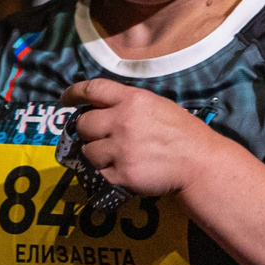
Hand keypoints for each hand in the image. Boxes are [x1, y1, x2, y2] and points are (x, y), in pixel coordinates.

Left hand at [62, 77, 225, 197]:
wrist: (199, 163)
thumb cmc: (183, 134)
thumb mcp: (158, 106)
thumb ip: (129, 105)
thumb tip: (102, 109)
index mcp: (132, 100)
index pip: (92, 89)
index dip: (74, 93)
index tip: (65, 99)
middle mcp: (122, 121)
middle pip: (83, 124)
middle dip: (87, 132)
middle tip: (99, 138)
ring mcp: (121, 149)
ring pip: (87, 152)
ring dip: (96, 156)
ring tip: (114, 158)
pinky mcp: (122, 174)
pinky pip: (98, 174)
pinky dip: (105, 175)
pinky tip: (119, 172)